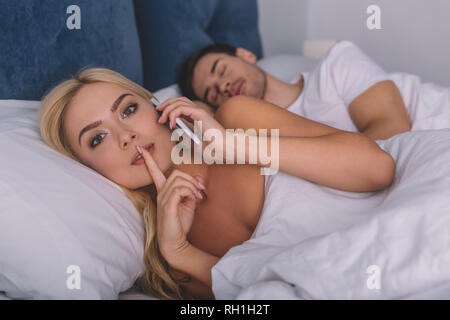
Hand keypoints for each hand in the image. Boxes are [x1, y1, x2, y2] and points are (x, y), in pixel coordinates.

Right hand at [138, 145, 205, 260]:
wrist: (175, 243)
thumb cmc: (180, 224)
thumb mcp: (187, 204)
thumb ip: (189, 192)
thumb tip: (196, 183)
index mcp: (163, 192)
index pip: (154, 172)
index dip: (148, 160)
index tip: (141, 148)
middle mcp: (160, 194)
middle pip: (175, 173)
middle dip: (190, 178)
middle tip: (200, 190)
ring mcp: (162, 199)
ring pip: (178, 179)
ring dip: (192, 185)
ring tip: (198, 196)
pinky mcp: (167, 205)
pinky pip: (178, 189)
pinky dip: (189, 191)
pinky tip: (194, 198)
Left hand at [156, 97, 226, 159]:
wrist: (224, 149)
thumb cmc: (211, 148)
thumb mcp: (192, 142)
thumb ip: (182, 135)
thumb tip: (171, 130)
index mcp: (196, 117)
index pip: (180, 105)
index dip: (168, 107)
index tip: (160, 115)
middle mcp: (197, 111)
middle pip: (178, 100)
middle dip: (165, 104)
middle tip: (158, 112)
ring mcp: (199, 111)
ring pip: (178, 102)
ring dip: (167, 109)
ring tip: (162, 119)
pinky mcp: (200, 113)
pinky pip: (182, 108)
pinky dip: (173, 114)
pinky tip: (171, 123)